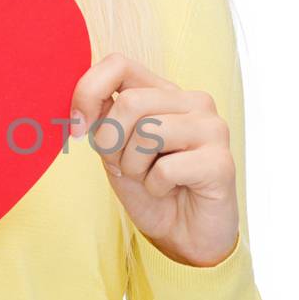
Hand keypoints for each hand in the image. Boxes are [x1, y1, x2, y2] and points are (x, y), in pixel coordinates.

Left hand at [69, 53, 239, 267]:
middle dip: (113, 143)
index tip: (77, 129)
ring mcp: (212, 128)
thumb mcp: (114, 149)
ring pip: (148, 132)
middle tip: (126, 167)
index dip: (88, 92)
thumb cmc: (151, 188)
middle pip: (130, 102)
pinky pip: (166, 167)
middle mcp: (193, 102)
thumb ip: (101, 118)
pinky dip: (155, 186)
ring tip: (149, 178)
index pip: (119, 63)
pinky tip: (169, 190)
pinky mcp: (221, 161)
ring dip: (134, 166)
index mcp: (165, 92)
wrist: (184, 236)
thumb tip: (79, 105)